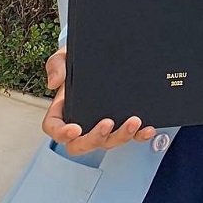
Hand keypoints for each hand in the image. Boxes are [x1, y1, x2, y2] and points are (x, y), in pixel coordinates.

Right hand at [41, 48, 156, 155]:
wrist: (101, 58)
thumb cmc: (78, 63)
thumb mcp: (64, 58)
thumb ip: (56, 66)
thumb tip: (54, 82)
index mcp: (62, 112)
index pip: (55, 129)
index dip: (62, 134)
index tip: (74, 129)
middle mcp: (81, 125)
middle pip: (81, 144)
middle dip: (95, 138)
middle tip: (107, 124)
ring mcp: (102, 127)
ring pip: (108, 142)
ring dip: (121, 136)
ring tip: (134, 122)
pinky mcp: (121, 125)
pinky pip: (130, 136)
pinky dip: (139, 136)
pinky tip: (148, 129)